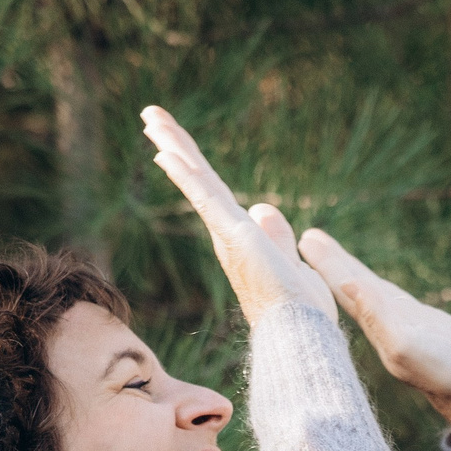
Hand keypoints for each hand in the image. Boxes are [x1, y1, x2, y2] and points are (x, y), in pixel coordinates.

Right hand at [142, 106, 334, 325]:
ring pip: (196, 180)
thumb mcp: (291, 262)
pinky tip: (165, 153)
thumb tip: (264, 207)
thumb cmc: (298, 310)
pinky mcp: (233, 235)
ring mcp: (226, 234)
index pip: (212, 191)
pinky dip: (185, 174)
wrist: (299, 335)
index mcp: (239, 238)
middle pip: (197, 179)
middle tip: (151, 115)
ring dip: (173, 146)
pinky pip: (205, 198)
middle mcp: (225, 234)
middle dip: (174, 145)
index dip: (193, 165)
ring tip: (151, 117)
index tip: (173, 144)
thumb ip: (276, 235)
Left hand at [297, 229, 450, 446]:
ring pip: (365, 288)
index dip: (319, 264)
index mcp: (373, 326)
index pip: (340, 288)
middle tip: (305, 236)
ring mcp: (400, 327)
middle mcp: (382, 326)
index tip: (296, 240)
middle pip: (347, 285)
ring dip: (343, 269)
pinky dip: (371, 285)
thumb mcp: (408, 344)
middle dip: (325, 261)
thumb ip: (379, 315)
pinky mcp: (419, 328)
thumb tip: (348, 284)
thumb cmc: (448, 374)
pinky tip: (368, 284)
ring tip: (321, 246)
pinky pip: (386, 298)